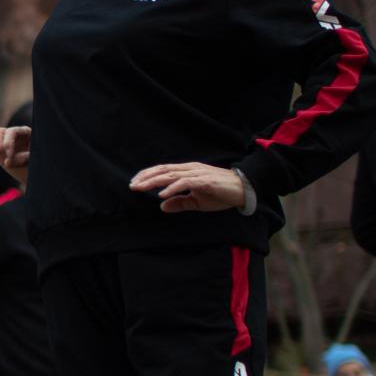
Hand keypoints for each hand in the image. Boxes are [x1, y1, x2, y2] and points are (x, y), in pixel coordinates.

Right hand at [0, 125, 30, 186]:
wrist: (31, 171)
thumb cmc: (36, 164)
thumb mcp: (33, 161)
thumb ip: (23, 159)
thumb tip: (7, 163)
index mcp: (25, 132)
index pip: (12, 132)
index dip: (8, 143)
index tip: (9, 156)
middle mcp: (13, 133)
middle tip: (4, 159)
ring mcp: (4, 138)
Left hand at [131, 162, 248, 214]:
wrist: (243, 190)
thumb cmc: (221, 194)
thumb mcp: (197, 201)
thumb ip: (180, 202)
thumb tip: (162, 205)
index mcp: (187, 172)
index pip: (163, 170)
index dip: (148, 175)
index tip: (135, 183)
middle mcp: (190, 169)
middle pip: (163, 170)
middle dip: (146, 177)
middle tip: (132, 185)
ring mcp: (197, 174)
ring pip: (171, 175)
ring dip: (154, 181)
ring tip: (141, 187)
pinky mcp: (204, 181)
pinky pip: (185, 183)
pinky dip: (172, 188)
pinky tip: (162, 194)